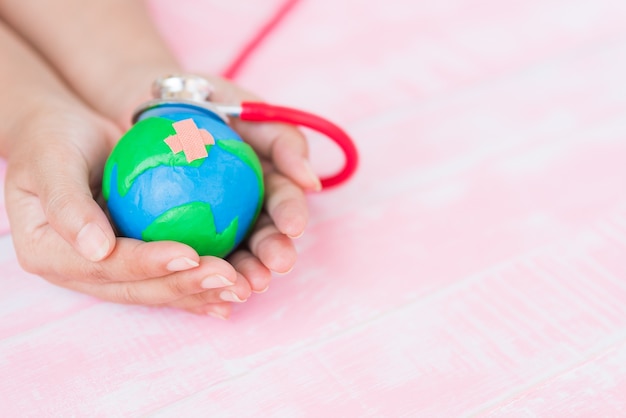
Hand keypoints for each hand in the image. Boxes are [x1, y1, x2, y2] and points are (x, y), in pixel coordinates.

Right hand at [4, 99, 256, 318]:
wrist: (65, 136)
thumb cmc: (52, 140)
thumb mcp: (51, 160)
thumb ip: (68, 204)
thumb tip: (97, 250)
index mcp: (50, 254)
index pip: (105, 267)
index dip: (147, 264)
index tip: (190, 254)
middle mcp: (82, 270)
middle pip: (138, 288)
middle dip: (186, 286)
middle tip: (230, 279)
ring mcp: (111, 269)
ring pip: (159, 288)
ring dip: (201, 292)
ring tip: (241, 288)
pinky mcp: (136, 258)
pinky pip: (170, 274)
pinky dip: (201, 284)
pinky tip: (233, 288)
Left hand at [146, 74, 321, 316]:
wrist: (150, 109)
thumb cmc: (203, 101)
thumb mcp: (245, 108)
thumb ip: (282, 140)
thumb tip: (311, 181)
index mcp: (269, 178)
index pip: (285, 198)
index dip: (292, 213)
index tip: (292, 227)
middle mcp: (250, 206)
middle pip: (266, 233)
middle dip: (273, 252)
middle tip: (274, 266)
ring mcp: (220, 224)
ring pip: (235, 252)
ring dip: (245, 271)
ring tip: (246, 287)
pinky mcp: (188, 235)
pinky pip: (195, 255)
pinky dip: (201, 271)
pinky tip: (202, 284)